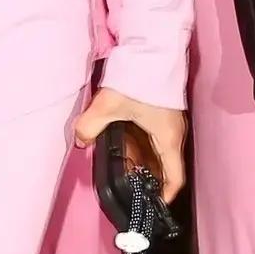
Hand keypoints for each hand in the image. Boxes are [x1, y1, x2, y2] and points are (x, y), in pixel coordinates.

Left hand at [73, 86, 186, 203]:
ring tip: (120, 170)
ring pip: (156, 152)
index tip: (152, 205)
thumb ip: (90, 125)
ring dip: (141, 162)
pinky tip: (121, 146)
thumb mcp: (109, 104)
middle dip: (147, 180)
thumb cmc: (139, 79)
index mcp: (168, 139)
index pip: (174, 177)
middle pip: (164, 167)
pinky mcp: (161, 111)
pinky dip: (139, 147)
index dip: (165, 195)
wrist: (154, 48)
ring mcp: (168, 122)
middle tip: (127, 190)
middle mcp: (172, 134)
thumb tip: (80, 140)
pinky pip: (152, 138)